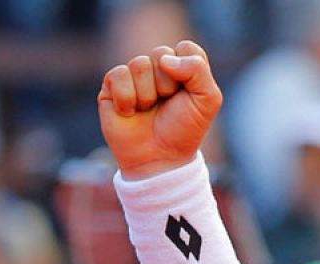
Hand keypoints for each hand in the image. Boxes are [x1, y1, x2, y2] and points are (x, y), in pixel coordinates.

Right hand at [98, 40, 223, 179]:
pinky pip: (118, 75)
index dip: (189, 71)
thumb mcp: (207, 100)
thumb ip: (198, 70)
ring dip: (148, 94)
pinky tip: (130, 112)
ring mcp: (134, 75)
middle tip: (167, 105)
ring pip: (139, 64)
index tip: (189, 95)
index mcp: (183, 67)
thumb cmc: (184, 130)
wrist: (159, 159)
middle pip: (161, 53)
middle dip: (167, 84)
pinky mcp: (112, 85)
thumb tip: (165, 60)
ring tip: (148, 110)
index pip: (186, 49)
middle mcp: (158, 68)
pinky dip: (127, 98)